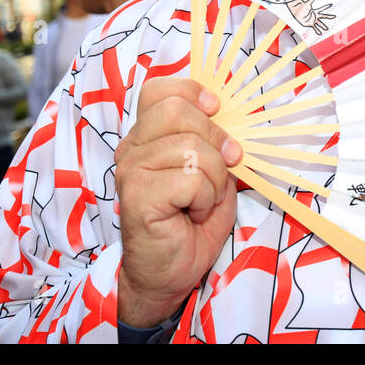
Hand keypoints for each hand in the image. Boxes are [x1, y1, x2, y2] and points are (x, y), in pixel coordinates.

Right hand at [115, 77, 241, 328]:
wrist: (170, 274)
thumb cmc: (191, 224)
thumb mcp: (212, 173)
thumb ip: (214, 142)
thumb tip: (233, 120)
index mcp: (147, 137)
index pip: (159, 90)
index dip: (192, 93)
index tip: (216, 111)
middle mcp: (133, 149)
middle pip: (177, 110)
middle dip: (215, 138)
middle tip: (225, 167)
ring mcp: (131, 172)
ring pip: (191, 147)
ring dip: (213, 178)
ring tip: (202, 201)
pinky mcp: (137, 197)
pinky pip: (190, 178)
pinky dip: (204, 198)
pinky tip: (193, 214)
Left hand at [289, 0, 333, 33]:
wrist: (296, 14)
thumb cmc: (301, 9)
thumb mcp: (307, 4)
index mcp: (315, 11)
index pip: (322, 8)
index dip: (326, 6)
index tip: (331, 4)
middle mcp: (315, 16)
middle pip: (323, 16)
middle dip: (329, 16)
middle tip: (334, 16)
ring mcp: (313, 20)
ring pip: (319, 23)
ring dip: (323, 26)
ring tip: (326, 28)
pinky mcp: (310, 24)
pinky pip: (315, 28)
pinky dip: (317, 30)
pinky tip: (320, 33)